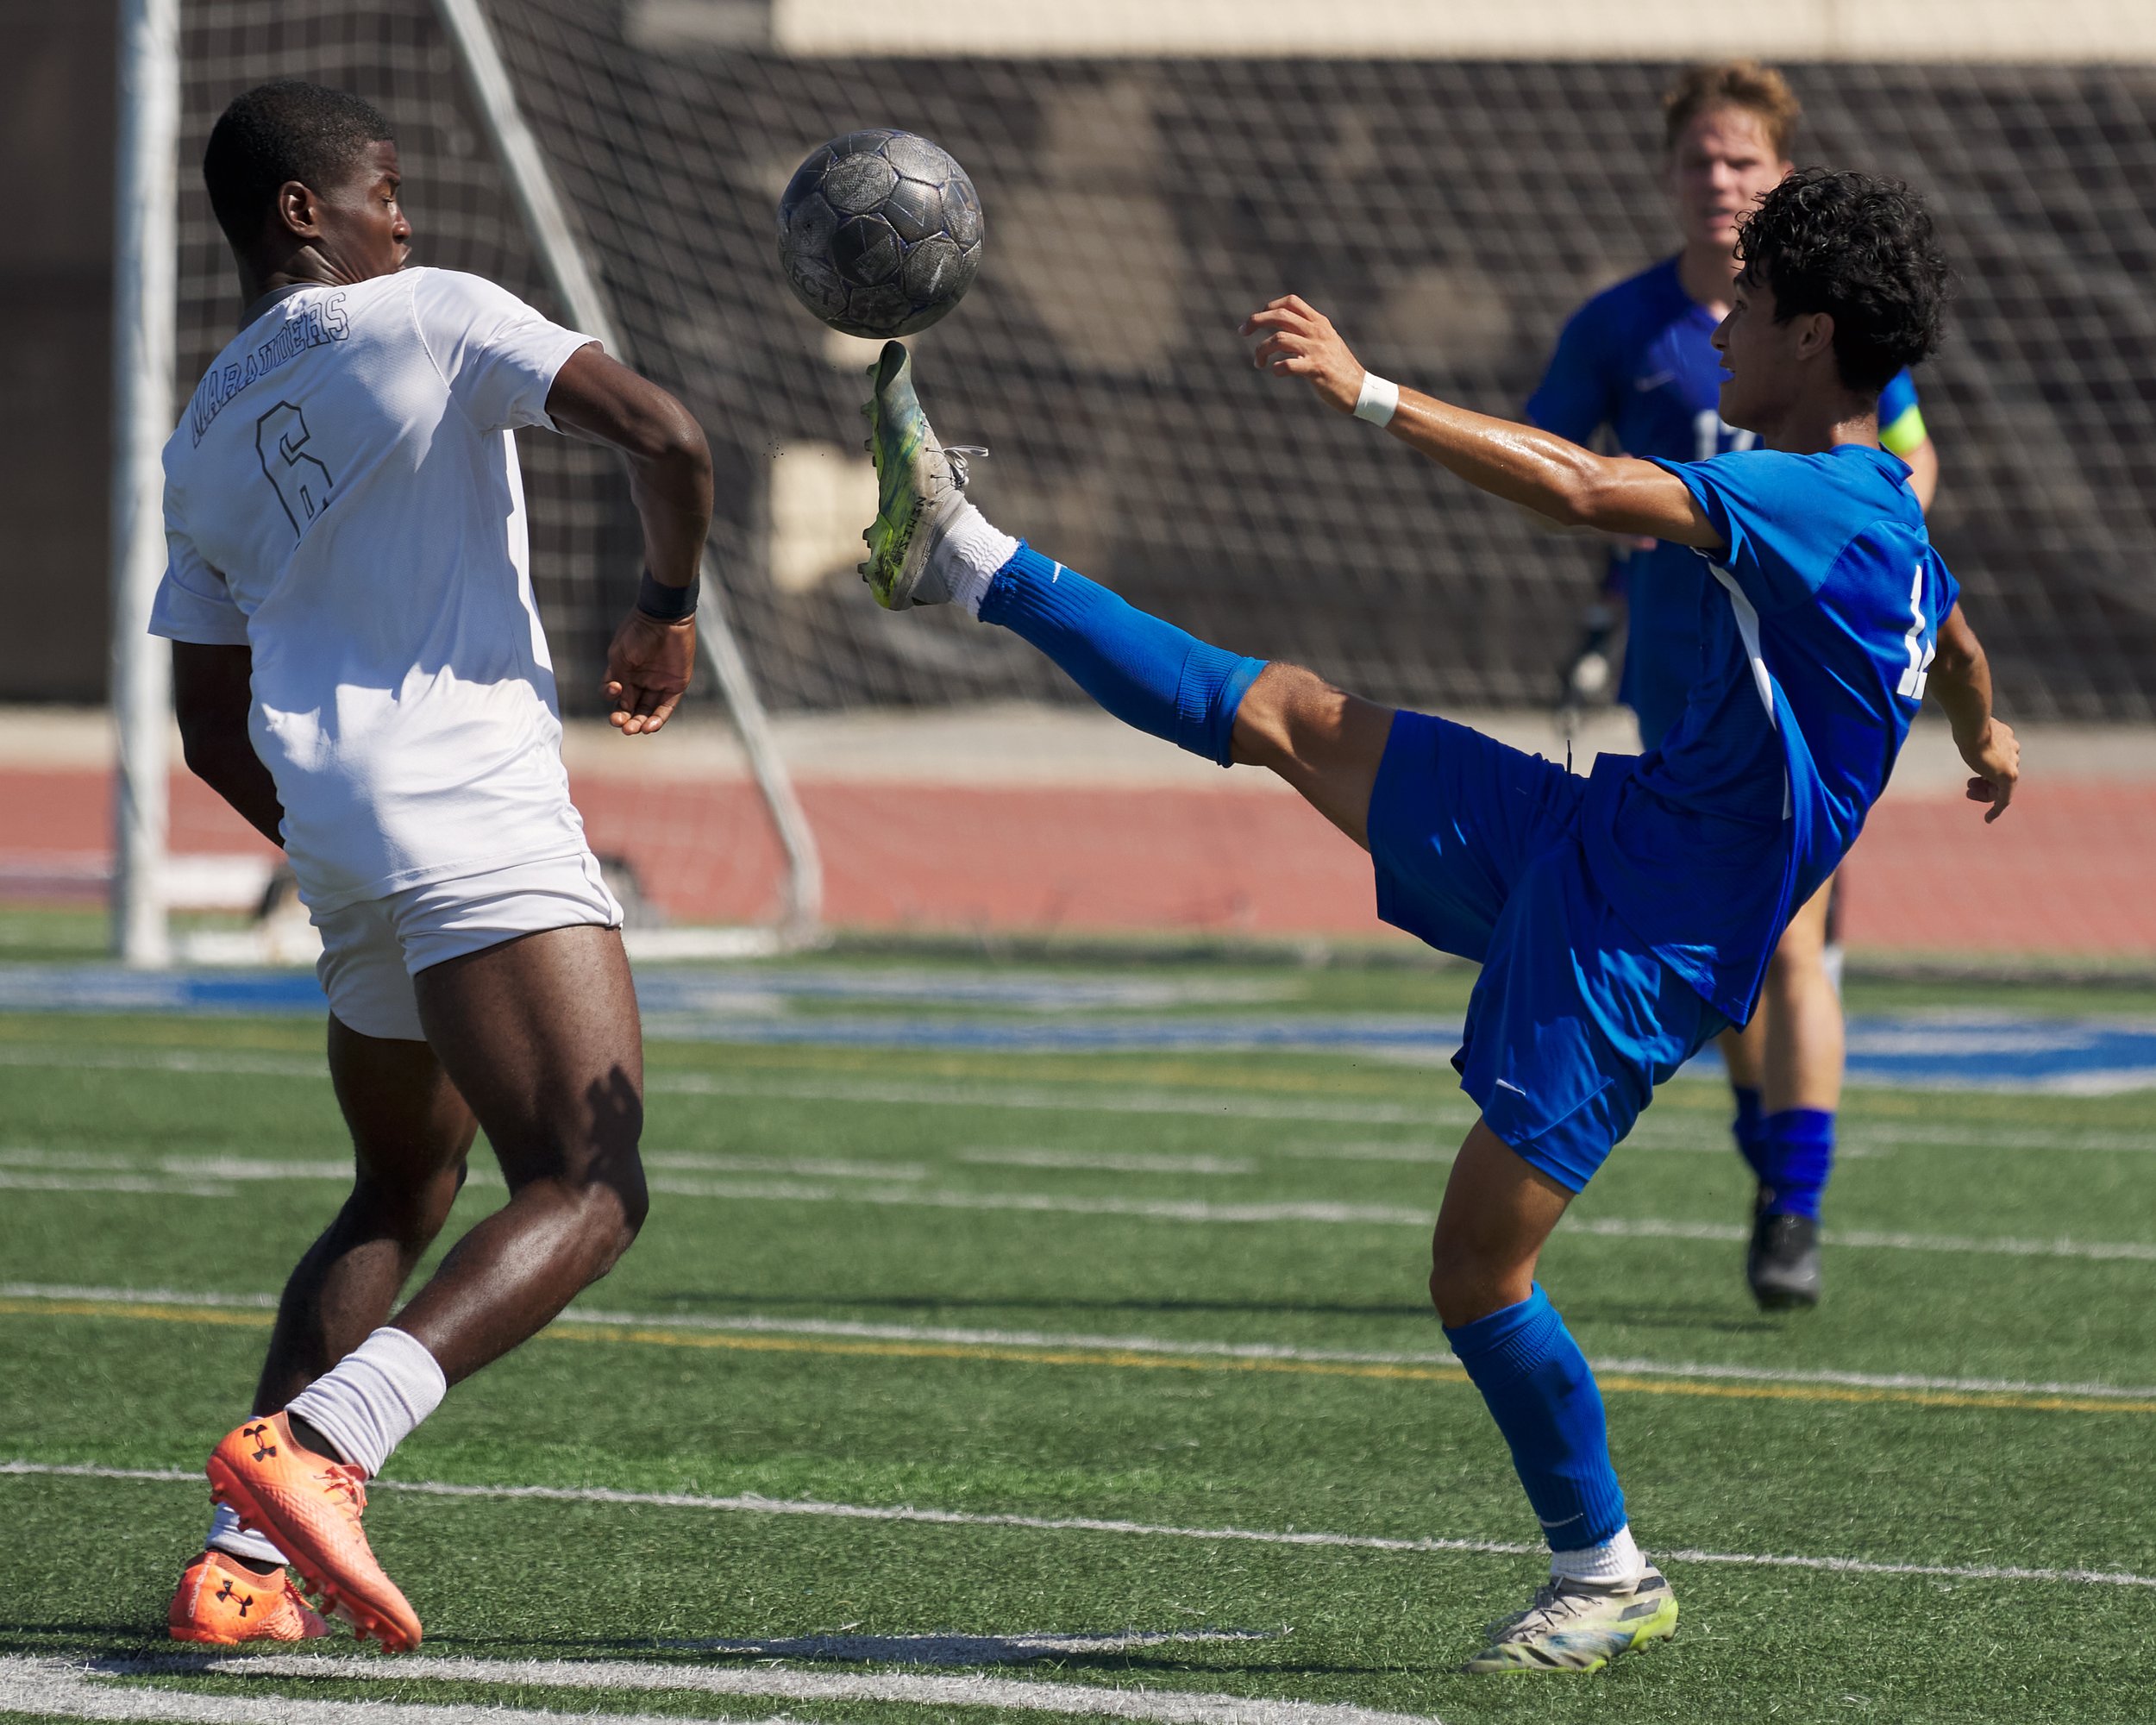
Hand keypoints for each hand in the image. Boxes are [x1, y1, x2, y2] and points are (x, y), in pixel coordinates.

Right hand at [604, 609, 694, 735]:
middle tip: (621, 725)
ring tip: (634, 730)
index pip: (615, 694)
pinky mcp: (676, 685)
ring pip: (647, 711)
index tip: (615, 689)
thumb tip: (621, 703)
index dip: (612, 697)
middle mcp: (640, 679)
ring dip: (639, 723)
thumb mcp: (620, 656)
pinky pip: (666, 707)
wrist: (665, 617)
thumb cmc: (637, 632)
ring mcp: (658, 683)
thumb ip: (618, 679)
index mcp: (624, 671)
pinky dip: (658, 719)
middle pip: (631, 707)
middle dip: (624, 718)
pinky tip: (649, 727)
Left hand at [1239, 295, 1365, 414]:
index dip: (1269, 306)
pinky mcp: (1317, 370)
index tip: (1256, 319)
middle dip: (1256, 321)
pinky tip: (1275, 372)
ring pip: (1279, 339)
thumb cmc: (1338, 368)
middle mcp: (1318, 332)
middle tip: (1242, 332)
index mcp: (1319, 323)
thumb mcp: (1325, 343)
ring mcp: (1318, 350)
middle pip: (1280, 316)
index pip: (1291, 302)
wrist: (1361, 389)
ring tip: (1258, 363)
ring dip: (1261, 350)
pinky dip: (1276, 368)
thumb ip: (1305, 334)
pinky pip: (1288, 365)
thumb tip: (1277, 334)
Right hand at [1958, 716, 2017, 821]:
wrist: (1973, 725)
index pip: (1999, 758)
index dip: (1985, 770)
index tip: (1973, 777)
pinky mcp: (2009, 775)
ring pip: (2001, 786)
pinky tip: (1989, 819)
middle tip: (1968, 787)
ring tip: (1969, 792)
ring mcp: (2012, 763)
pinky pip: (2005, 798)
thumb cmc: (1967, 726)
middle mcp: (2013, 750)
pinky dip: (1997, 809)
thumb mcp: (1971, 731)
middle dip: (1984, 783)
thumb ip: (1974, 734)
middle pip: (2000, 774)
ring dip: (1985, 793)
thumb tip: (1964, 721)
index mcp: (2006, 737)